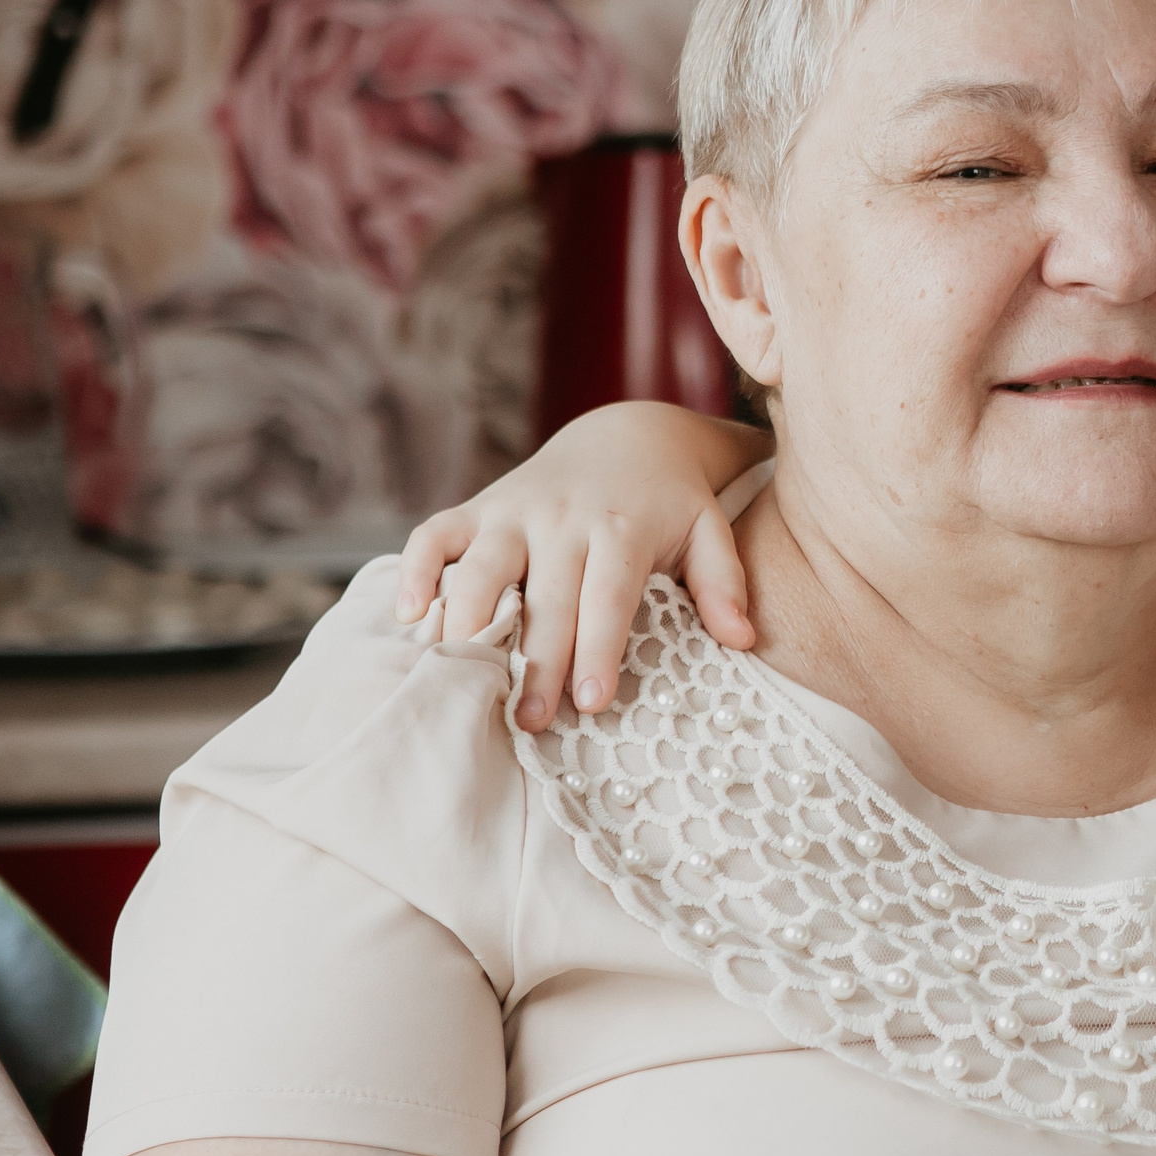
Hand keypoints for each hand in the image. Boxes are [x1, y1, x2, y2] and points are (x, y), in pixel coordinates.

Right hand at [394, 405, 760, 730]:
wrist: (627, 434)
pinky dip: (413, 570)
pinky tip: (411, 618)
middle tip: (528, 722)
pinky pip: (433, 535)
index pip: (608, 596)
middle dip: (535, 661)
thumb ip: (725, 583)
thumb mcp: (710, 530)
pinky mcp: (476, 509)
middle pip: (544, 597)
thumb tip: (744, 640)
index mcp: (621, 529)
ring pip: (479, 567)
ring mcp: (513, 512)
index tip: (593, 704)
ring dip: (467, 622)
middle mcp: (562, 519)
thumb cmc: (672, 501)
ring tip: (462, 679)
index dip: (598, 649)